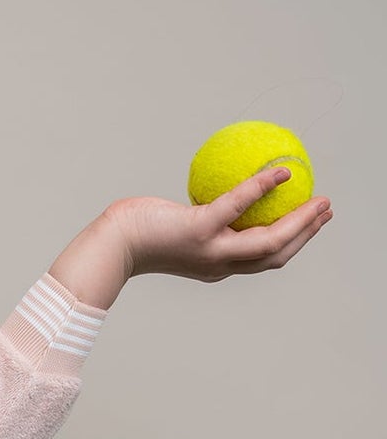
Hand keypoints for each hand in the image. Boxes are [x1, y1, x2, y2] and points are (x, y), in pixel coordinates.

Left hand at [110, 165, 333, 282]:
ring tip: (319, 199)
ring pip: (267, 242)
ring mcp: (211, 250)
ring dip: (300, 222)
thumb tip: (220, 194)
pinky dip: (262, 189)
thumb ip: (203, 217)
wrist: (111, 244)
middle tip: (326, 210)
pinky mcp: (198, 231)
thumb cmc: (139, 231)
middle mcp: (219, 264)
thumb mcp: (178, 227)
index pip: (263, 260)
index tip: (311, 223)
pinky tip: (282, 172)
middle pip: (275, 255)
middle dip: (307, 235)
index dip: (293, 244)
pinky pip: (238, 205)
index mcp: (217, 266)